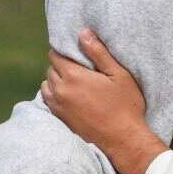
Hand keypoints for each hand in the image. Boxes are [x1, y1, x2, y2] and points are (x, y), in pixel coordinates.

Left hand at [41, 30, 165, 173]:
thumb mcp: (118, 74)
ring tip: (74, 84)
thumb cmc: (125, 106)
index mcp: (73, 76)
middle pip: (50, 70)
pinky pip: (49, 101)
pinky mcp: (60, 120)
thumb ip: (98, 53)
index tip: (76, 53)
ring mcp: (58, 107)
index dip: (64, 51)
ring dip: (56, 81)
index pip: (55, 55)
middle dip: (61, 66)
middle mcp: (60, 91)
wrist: (124, 140)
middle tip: (79, 68)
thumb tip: (83, 33)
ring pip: (47, 86)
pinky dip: (55, 96)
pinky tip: (70, 98)